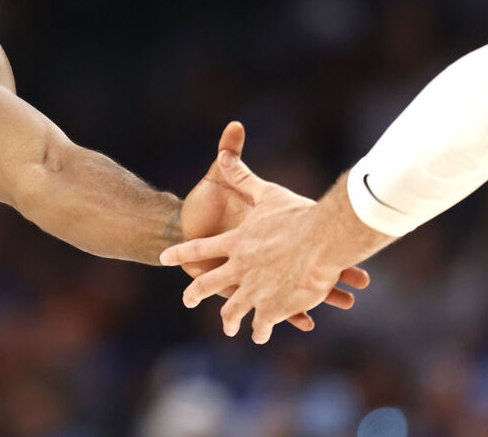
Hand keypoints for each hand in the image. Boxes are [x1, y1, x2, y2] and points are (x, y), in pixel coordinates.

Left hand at [162, 151, 371, 343]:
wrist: (323, 240)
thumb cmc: (298, 215)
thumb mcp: (266, 192)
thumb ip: (241, 174)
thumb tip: (222, 152)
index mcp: (235, 243)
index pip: (198, 249)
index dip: (180, 253)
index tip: (163, 259)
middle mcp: (239, 269)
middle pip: (209, 284)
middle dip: (196, 293)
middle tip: (187, 300)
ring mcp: (255, 290)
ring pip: (234, 308)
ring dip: (230, 319)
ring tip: (228, 327)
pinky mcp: (275, 306)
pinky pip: (264, 322)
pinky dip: (262, 329)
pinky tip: (259, 335)